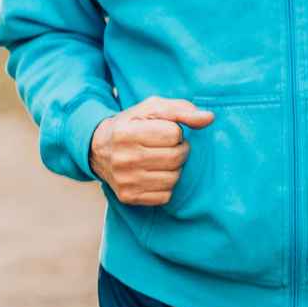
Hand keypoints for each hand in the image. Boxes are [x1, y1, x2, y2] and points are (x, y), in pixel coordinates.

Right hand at [89, 96, 214, 205]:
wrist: (98, 149)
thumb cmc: (131, 125)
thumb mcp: (151, 109)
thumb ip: (181, 110)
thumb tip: (209, 118)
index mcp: (126, 133)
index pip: (174, 134)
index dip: (175, 131)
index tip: (164, 131)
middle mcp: (123, 158)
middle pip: (175, 157)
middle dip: (180, 150)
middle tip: (170, 146)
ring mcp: (125, 180)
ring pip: (173, 178)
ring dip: (175, 168)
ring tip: (163, 160)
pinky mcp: (128, 197)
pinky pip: (165, 195)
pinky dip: (166, 185)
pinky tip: (155, 174)